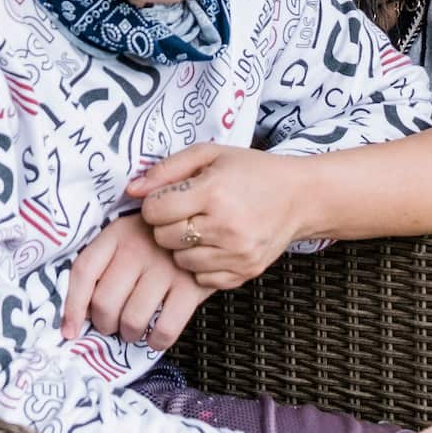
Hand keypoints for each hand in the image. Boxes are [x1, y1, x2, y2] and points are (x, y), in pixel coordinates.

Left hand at [62, 212, 214, 349]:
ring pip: (132, 320)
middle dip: (104, 324)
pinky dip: (156, 340)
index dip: (72, 307)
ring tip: (133, 329)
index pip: (84, 272)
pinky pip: (165, 329)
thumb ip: (104, 261)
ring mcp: (165, 267)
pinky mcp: (190, 286)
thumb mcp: (126, 234)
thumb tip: (78, 312)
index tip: (69, 331)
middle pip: (105, 303)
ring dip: (129, 334)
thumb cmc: (158, 238)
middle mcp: (138, 249)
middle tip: (112, 324)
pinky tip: (155, 336)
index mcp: (117, 233)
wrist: (207, 226)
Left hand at [127, 143, 308, 286]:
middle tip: (185, 212)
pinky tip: (215, 244)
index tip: (168, 198)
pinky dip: (202, 264)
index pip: (155, 210)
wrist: (300, 197)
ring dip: (183, 246)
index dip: (155, 203)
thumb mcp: (209, 154)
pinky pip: (201, 278)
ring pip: (180, 260)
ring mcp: (236, 254)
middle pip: (164, 237)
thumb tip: (132, 190)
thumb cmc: (252, 171)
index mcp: (214, 191)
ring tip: (202, 227)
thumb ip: (166, 170)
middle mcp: (225, 226)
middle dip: (167, 225)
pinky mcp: (244, 273)